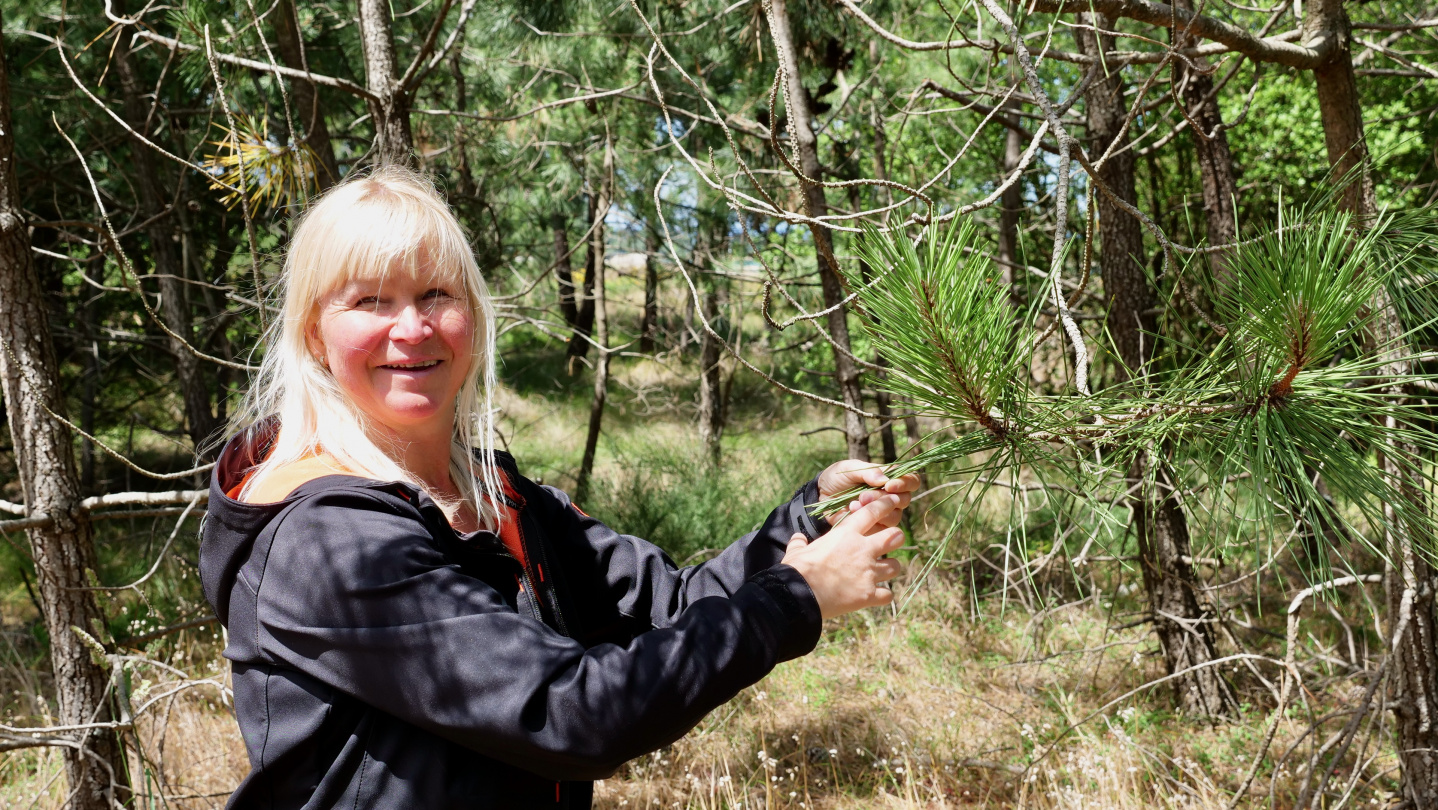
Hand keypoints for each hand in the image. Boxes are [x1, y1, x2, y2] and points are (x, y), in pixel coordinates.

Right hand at [781, 494, 905, 619]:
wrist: (799, 595)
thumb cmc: (797, 569)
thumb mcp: (796, 552)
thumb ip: (799, 543)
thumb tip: (797, 538)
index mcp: (845, 534)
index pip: (872, 512)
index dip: (885, 505)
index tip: (893, 501)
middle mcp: (862, 550)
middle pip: (894, 537)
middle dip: (896, 538)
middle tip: (893, 541)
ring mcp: (868, 573)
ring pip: (895, 566)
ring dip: (890, 568)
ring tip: (883, 571)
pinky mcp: (868, 594)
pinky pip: (887, 594)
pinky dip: (883, 595)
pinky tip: (876, 595)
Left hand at [816, 460, 920, 528]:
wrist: (819, 497)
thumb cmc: (836, 478)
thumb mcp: (849, 468)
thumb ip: (868, 471)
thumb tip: (886, 479)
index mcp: (889, 479)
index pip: (911, 481)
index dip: (905, 483)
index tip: (889, 484)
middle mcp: (891, 497)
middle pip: (905, 500)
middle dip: (884, 498)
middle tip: (864, 495)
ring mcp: (883, 514)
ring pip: (895, 516)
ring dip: (876, 510)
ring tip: (855, 503)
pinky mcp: (874, 528)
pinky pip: (881, 529)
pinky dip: (868, 521)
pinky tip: (852, 512)